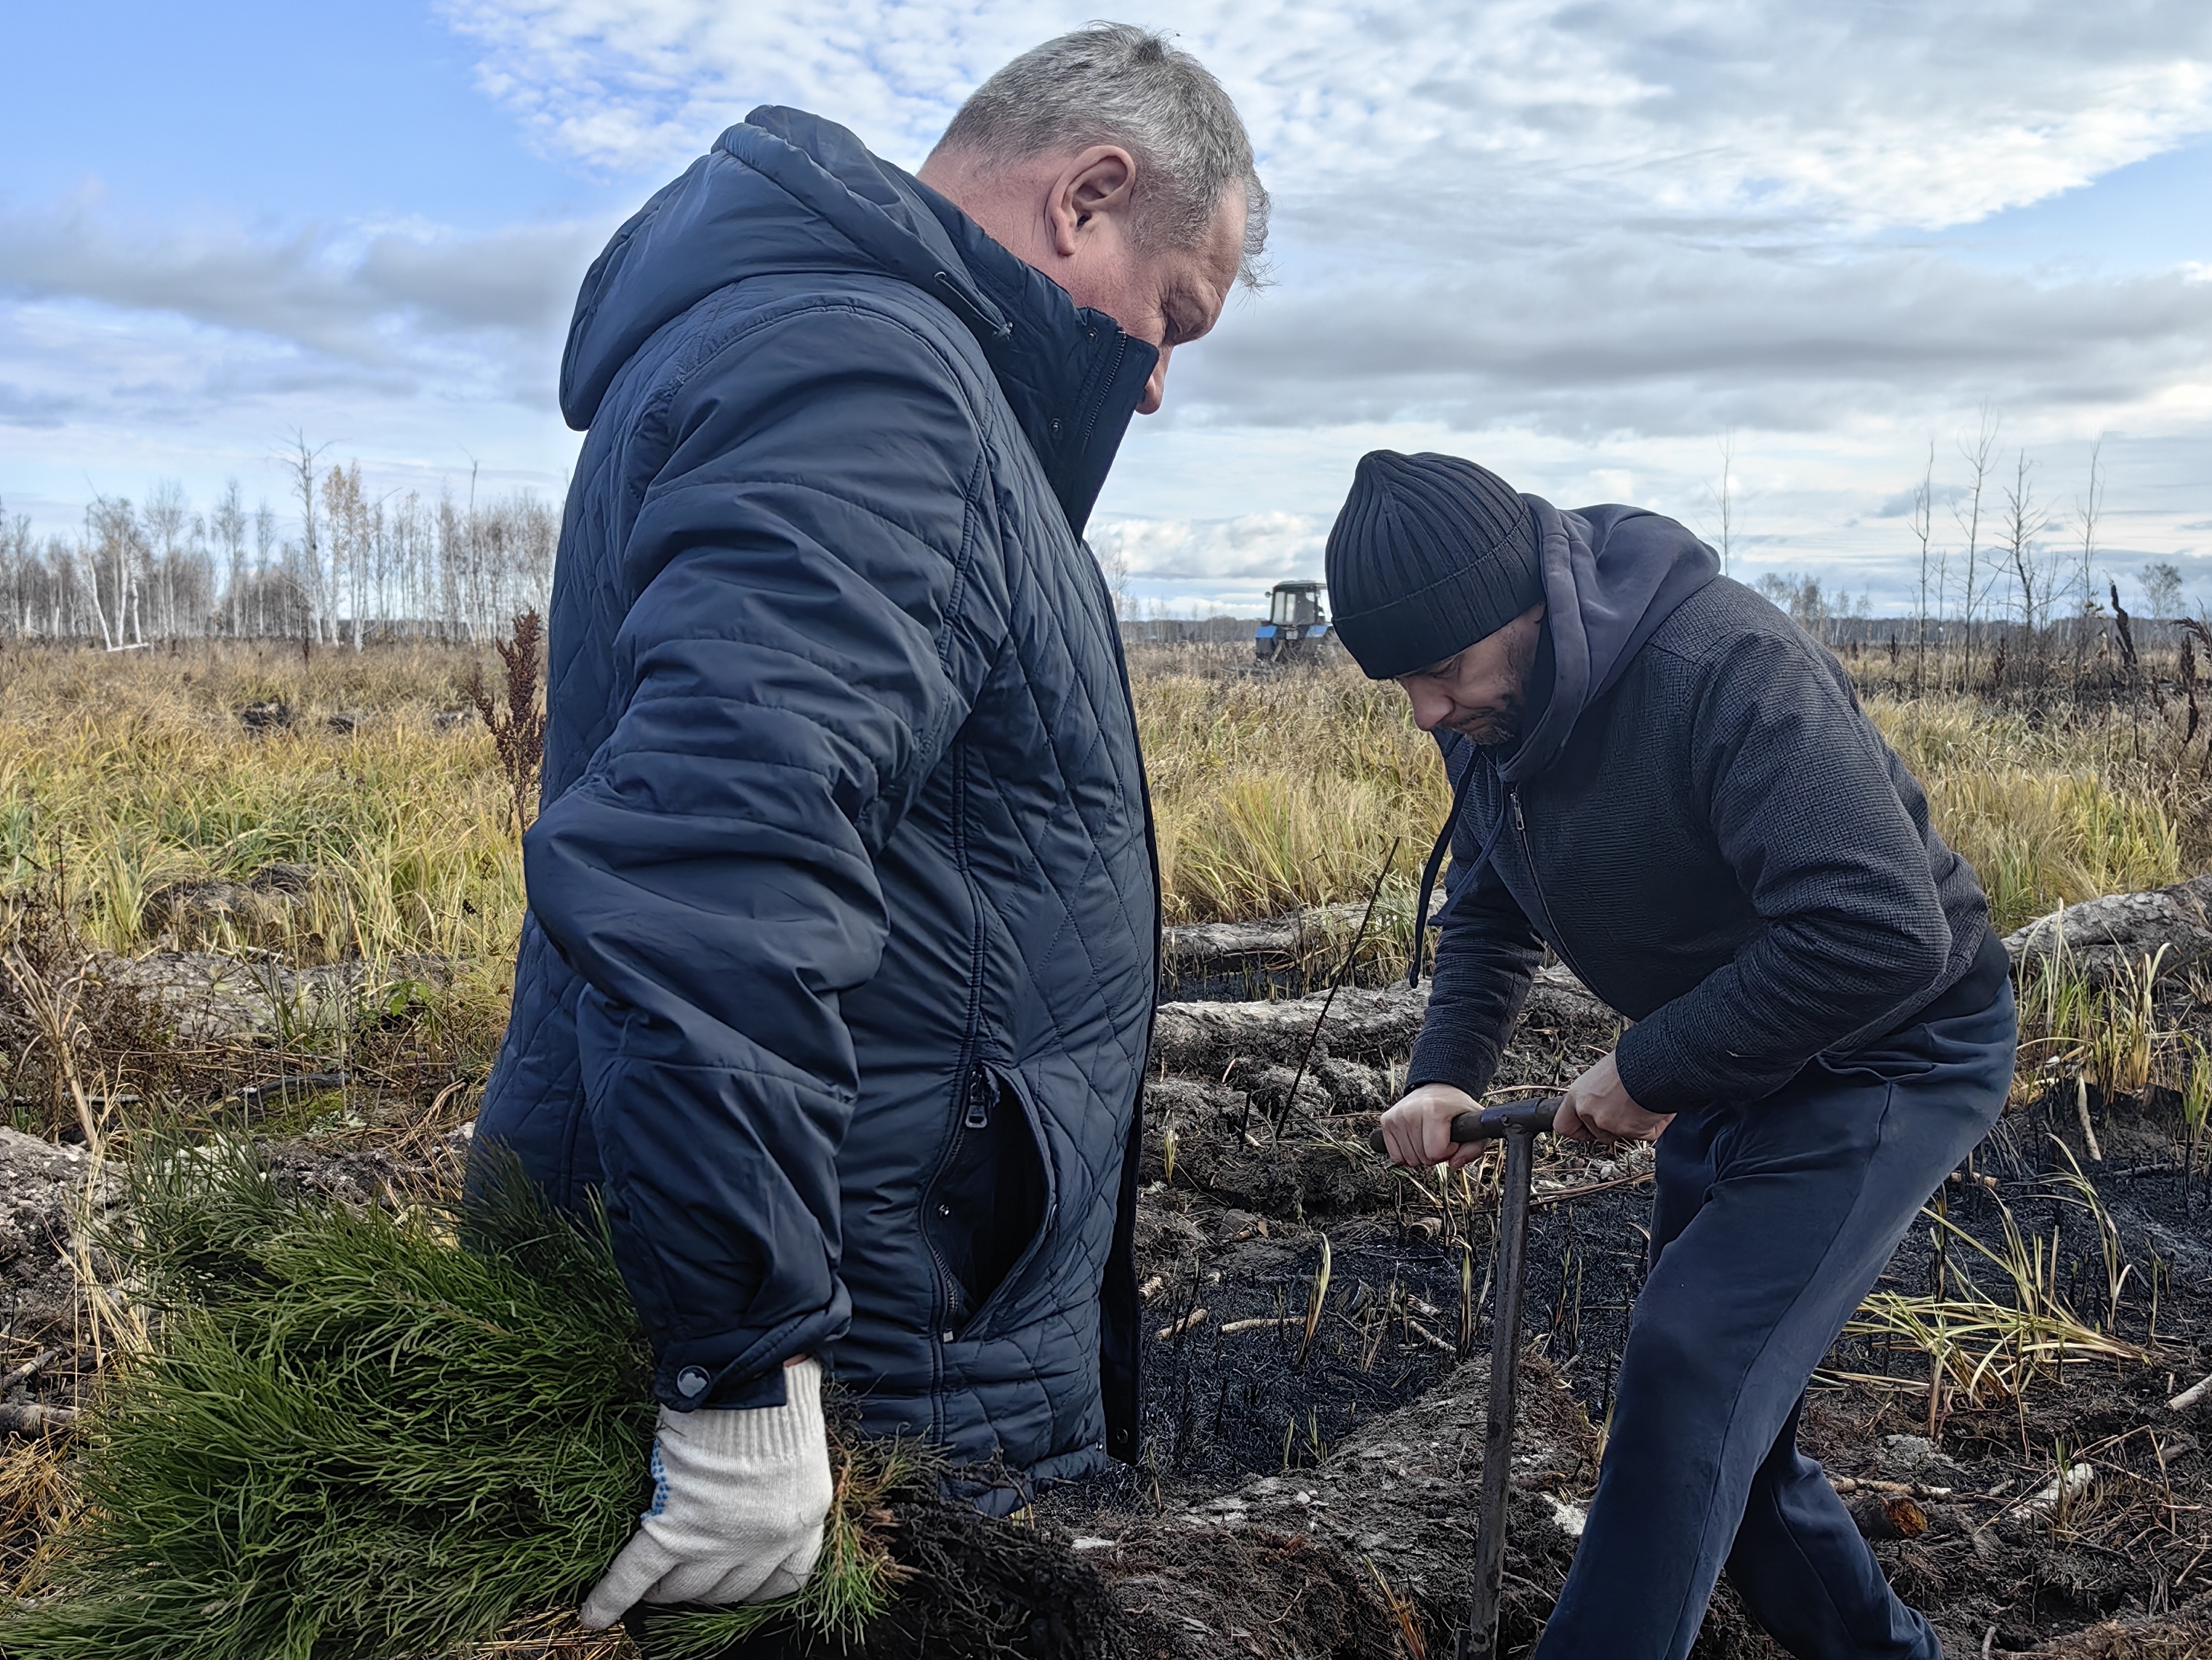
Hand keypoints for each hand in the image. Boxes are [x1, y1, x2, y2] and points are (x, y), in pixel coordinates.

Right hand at [580, 1357, 833, 1628]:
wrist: (753, 1375)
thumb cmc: (775, 1398)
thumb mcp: (793, 1454)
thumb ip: (777, 1489)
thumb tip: (747, 1499)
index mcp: (803, 1521)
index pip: (782, 1581)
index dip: (752, 1584)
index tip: (733, 1580)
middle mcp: (766, 1540)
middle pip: (727, 1588)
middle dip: (703, 1585)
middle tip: (681, 1572)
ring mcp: (721, 1538)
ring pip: (684, 1587)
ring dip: (664, 1588)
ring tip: (648, 1582)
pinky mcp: (676, 1526)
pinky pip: (638, 1573)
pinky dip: (612, 1597)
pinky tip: (593, 1613)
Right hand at [1378, 1082, 1491, 1171]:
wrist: (1435, 1088)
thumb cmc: (1454, 1107)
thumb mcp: (1474, 1125)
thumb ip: (1473, 1149)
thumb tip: (1453, 1164)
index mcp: (1433, 1109)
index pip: (1436, 1152)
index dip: (1448, 1151)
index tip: (1451, 1139)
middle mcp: (1410, 1111)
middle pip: (1422, 1158)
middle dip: (1434, 1154)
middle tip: (1439, 1138)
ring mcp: (1396, 1116)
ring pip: (1408, 1159)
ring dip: (1421, 1155)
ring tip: (1428, 1138)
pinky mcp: (1386, 1121)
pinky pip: (1395, 1156)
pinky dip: (1406, 1154)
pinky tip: (1415, 1141)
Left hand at [1553, 1052, 1672, 1148]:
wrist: (1654, 1061)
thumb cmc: (1631, 1059)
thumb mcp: (1603, 1071)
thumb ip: (1597, 1091)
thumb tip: (1605, 1096)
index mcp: (1578, 1095)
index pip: (1563, 1125)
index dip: (1577, 1129)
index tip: (1585, 1129)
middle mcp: (1589, 1112)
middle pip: (1596, 1132)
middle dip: (1611, 1126)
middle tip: (1625, 1110)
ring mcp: (1610, 1125)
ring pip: (1621, 1134)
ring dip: (1633, 1124)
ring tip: (1642, 1101)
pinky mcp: (1632, 1132)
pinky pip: (1645, 1133)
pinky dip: (1654, 1123)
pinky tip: (1656, 1106)